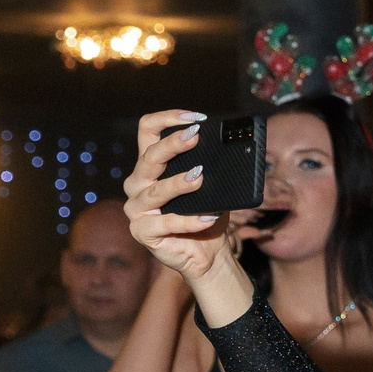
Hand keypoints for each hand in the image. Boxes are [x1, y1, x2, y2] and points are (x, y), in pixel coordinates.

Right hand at [123, 111, 229, 279]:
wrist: (207, 253)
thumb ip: (212, 167)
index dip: (167, 118)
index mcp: (151, 165)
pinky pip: (166, 224)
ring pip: (155, 191)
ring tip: (199, 177)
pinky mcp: (142, 232)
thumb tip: (235, 147)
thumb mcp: (212, 186)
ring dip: (178, 183)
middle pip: (149, 157)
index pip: (147, 130)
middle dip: (172, 145)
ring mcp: (137, 208)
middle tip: (195, 136)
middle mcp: (138, 183)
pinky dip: (190, 221)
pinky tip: (209, 217)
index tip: (196, 118)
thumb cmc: (207, 213)